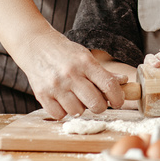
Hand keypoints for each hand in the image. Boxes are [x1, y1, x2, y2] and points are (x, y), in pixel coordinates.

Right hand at [10, 28, 125, 119]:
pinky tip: (63, 100)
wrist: (35, 45)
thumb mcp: (85, 56)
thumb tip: (124, 82)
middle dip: (100, 106)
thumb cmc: (64, 52)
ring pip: (78, 112)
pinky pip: (60, 115)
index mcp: (85, 62)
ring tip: (76, 97)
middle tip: (97, 101)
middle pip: (95, 104)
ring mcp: (55, 86)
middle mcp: (70, 74)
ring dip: (80, 108)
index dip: (118, 98)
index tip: (118, 101)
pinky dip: (63, 111)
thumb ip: (103, 72)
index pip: (108, 85)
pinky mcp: (42, 95)